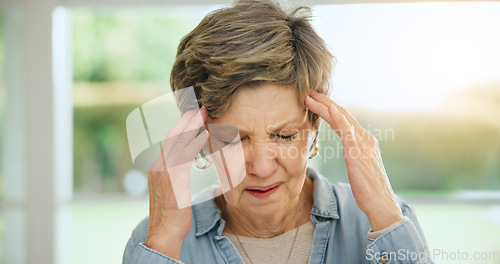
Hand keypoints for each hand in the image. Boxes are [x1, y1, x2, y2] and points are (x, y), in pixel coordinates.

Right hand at [145, 107, 208, 258]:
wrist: (164, 231)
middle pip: (172, 136)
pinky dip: (194, 143)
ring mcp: (163, 171)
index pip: (169, 140)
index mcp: (157, 166)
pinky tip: (204, 135)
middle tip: (200, 108)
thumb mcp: (173, 188)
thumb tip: (189, 161)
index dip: (181, 126)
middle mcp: (158, 165)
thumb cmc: (172, 212)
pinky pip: (184, 156)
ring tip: (203, 114)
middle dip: (187, 120)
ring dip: (192, 126)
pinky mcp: (172, 179)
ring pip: (178, 142)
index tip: (193, 114)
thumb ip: (178, 172)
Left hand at [305, 92, 402, 230]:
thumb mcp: (359, 166)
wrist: (380, 203)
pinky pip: (347, 130)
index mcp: (364, 140)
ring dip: (325, 106)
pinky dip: (338, 118)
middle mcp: (364, 137)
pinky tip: (329, 109)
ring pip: (341, 118)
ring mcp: (362, 143)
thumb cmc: (368, 189)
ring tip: (310, 97)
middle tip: (309, 92)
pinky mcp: (358, 151)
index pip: (344, 120)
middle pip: (342, 114)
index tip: (315, 101)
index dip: (329, 109)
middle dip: (325, 102)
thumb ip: (354, 154)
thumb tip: (349, 151)